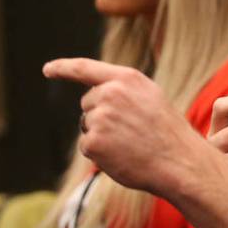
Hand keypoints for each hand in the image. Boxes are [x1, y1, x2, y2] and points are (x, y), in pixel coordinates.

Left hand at [43, 58, 200, 194]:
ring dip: (102, 135)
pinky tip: (122, 155)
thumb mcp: (150, 97)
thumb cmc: (167, 131)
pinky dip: (100, 153)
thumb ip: (123, 90)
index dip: (64, 68)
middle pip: (88, 103)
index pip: (85, 69)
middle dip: (101, 115)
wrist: (178, 160)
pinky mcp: (92, 141)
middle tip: (131, 129)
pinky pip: (87, 146)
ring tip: (130, 142)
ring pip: (88, 125)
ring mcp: (100, 117)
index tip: (49, 69)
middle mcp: (110, 93)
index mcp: (127, 78)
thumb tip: (94, 95)